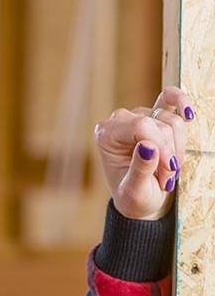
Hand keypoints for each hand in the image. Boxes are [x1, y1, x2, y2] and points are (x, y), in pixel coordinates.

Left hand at [94, 86, 195, 219]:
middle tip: (167, 178)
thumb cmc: (133, 196)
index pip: (141, 127)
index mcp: (105, 135)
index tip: (169, 171)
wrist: (141, 198)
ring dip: (177, 148)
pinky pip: (170, 98)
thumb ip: (140, 170)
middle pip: (158, 124)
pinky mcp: (155, 115)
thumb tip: (147, 146)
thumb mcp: (135, 191)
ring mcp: (138, 115)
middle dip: (169, 152)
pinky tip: (189, 114)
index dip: (161, 147)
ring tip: (169, 170)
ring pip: (171, 120)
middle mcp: (119, 121)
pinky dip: (182, 103)